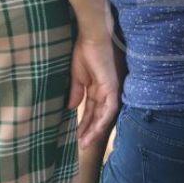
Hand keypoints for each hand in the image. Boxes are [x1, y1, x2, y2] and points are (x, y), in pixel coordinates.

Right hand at [69, 34, 120, 148]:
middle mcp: (105, 92)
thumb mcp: (76, 76)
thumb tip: (70, 107)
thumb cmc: (84, 51)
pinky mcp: (112, 87)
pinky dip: (102, 120)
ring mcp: (110, 90)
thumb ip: (75, 92)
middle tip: (81, 145)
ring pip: (105, 116)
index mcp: (96, 88)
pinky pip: (110, 108)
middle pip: (98, 116)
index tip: (76, 136)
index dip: (84, 123)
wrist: (91, 37)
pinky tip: (94, 131)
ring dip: (95, 130)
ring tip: (85, 142)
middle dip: (89, 131)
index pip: (91, 110)